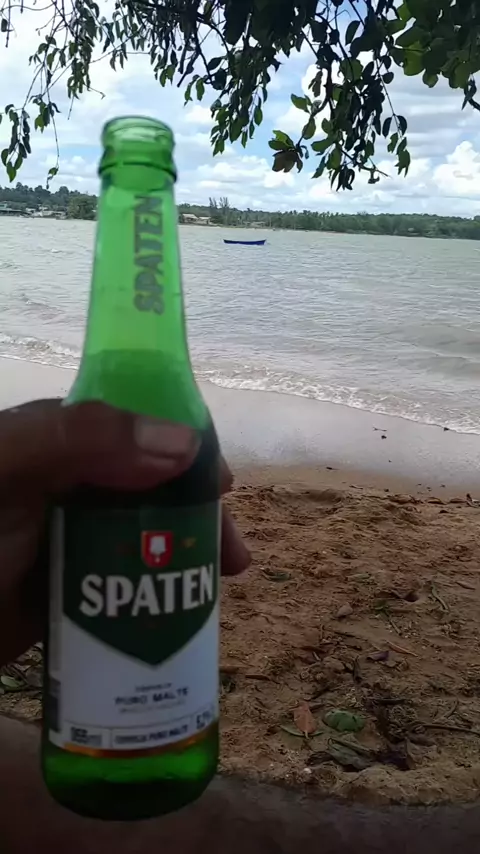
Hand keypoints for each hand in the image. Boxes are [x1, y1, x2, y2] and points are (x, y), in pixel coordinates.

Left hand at [0, 400, 249, 665]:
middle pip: (155, 486)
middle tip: (232, 555)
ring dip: (189, 554)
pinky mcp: (70, 589)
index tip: (221, 484)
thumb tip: (184, 442)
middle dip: (199, 514)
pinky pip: (128, 582)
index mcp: (58, 440)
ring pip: (148, 536)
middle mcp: (71, 483)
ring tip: (223, 586)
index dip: (186, 447)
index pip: (137, 425)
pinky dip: (161, 592)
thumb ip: (80, 439)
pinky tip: (185, 612)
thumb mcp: (7, 470)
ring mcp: (71, 539)